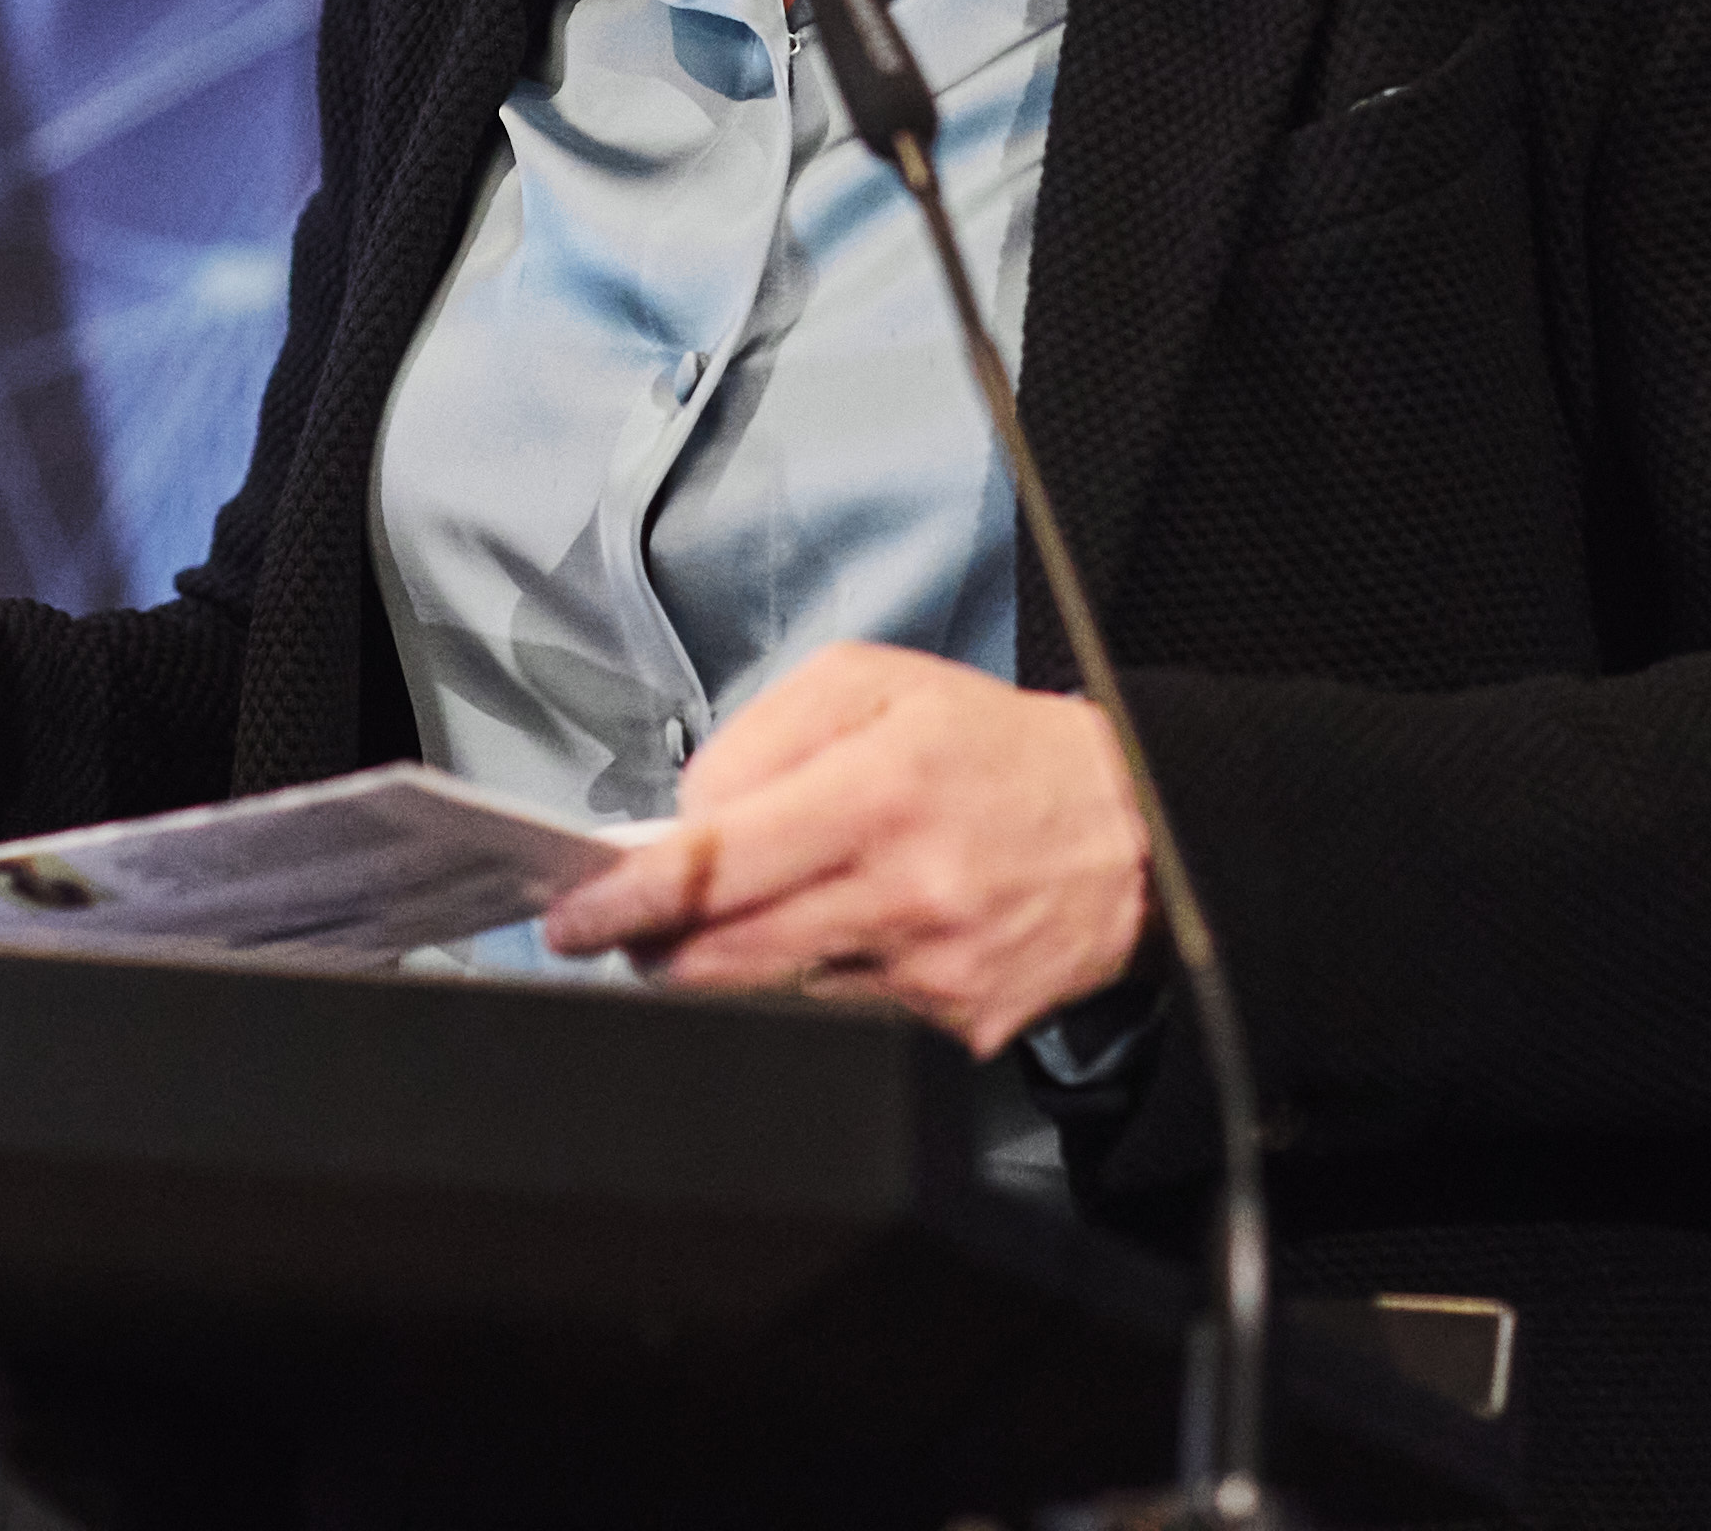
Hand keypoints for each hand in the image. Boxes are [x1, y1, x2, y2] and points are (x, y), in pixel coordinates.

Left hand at [536, 643, 1149, 1055]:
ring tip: (709, 928)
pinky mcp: (960, 1028)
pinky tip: (829, 943)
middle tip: (612, 933)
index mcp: (878, 791)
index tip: (573, 914)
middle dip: (648, 949)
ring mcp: (933, 972)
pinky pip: (845, 1020)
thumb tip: (687, 816)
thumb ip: (763, 737)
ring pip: (774, 997)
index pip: (716, 864)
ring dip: (721, 968)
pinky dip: (811, 987)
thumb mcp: (875, 682)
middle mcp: (905, 891)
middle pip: (727, 954)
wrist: (1136, 829)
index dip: (627, 898)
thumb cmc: (992, 747)